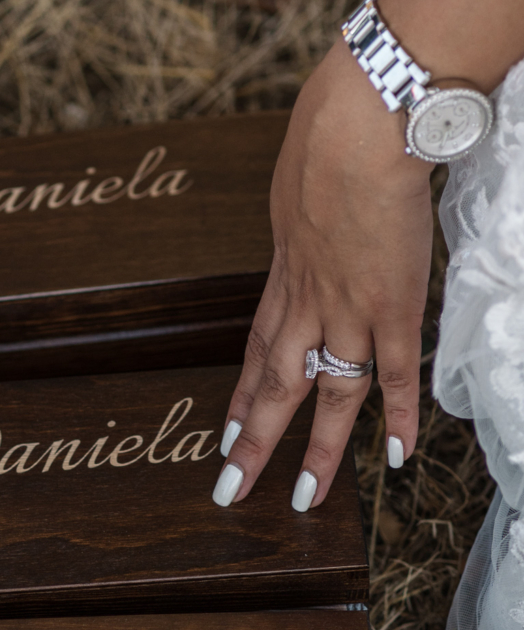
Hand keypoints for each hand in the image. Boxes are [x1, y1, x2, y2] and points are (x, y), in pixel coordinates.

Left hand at [215, 41, 432, 511]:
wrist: (356, 130)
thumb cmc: (329, 141)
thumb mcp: (299, 184)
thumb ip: (306, 215)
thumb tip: (313, 213)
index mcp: (286, 273)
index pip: (259, 348)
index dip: (246, 393)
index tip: (230, 430)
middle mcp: (308, 301)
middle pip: (276, 384)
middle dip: (254, 440)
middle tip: (230, 487)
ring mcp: (349, 309)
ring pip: (329, 394)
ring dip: (317, 450)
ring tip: (306, 499)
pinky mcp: (393, 304)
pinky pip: (395, 374)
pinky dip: (399, 417)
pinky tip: (399, 457)